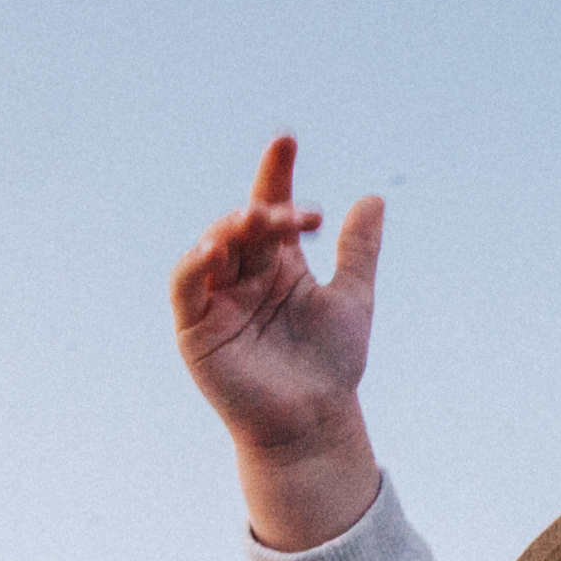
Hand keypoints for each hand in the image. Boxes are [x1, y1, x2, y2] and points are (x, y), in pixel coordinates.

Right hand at [169, 136, 385, 549]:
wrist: (315, 421)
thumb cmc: (331, 365)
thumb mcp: (351, 299)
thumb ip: (358, 251)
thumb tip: (373, 198)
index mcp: (279, 265)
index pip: (270, 208)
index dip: (275, 174)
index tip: (287, 140)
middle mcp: (244, 276)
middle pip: (244, 226)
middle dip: (265, 213)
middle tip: (294, 215)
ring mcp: (217, 300)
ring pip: (213, 249)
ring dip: (230, 230)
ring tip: (256, 221)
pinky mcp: (196, 329)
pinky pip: (186, 288)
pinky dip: (195, 265)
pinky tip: (213, 249)